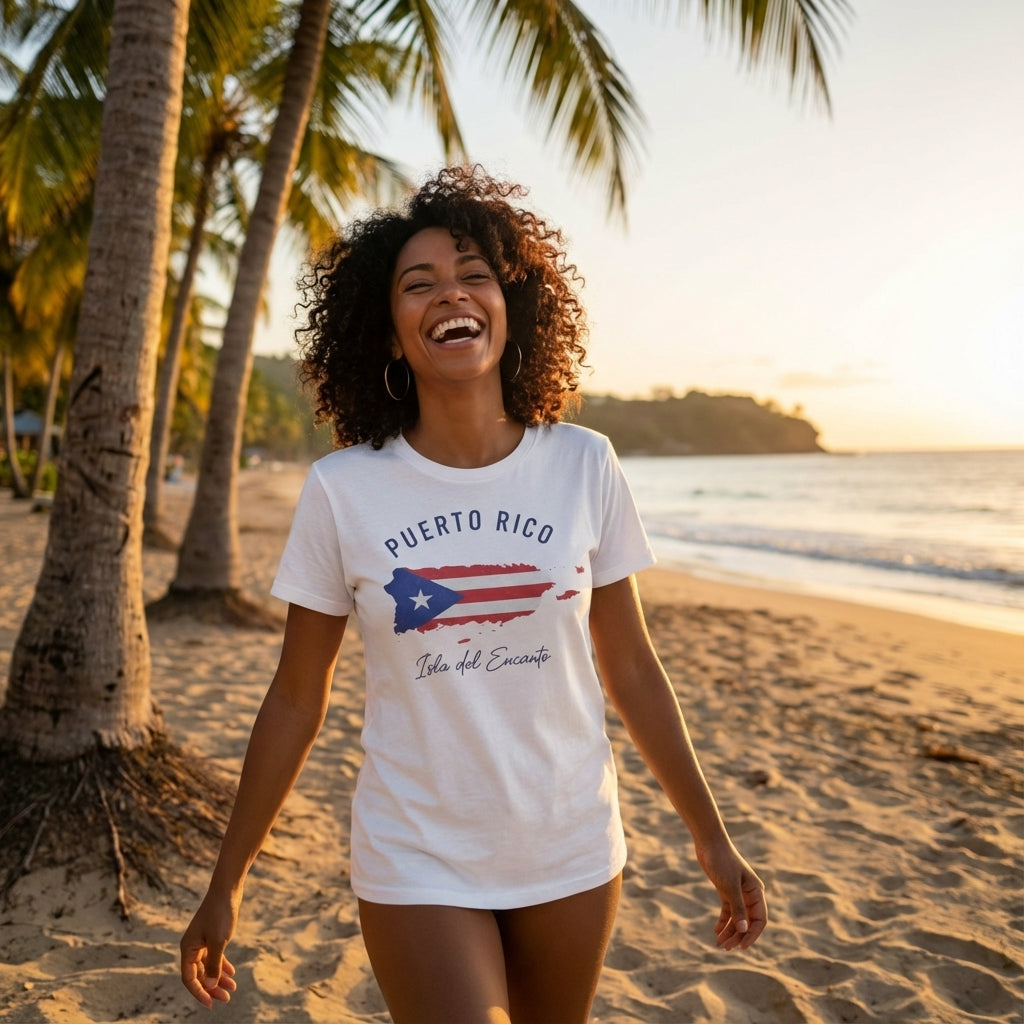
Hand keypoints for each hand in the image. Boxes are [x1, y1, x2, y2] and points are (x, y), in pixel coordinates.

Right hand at [180, 892, 239, 1006]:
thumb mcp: (218, 942)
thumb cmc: (221, 914)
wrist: (227, 890)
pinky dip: (222, 966)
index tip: (211, 1003)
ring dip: (218, 978)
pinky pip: (214, 957)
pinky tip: (232, 974)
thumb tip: (210, 987)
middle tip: (226, 999)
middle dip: (211, 988)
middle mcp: (191, 947)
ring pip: (208, 967)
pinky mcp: (211, 936)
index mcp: (188, 948)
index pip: (189, 978)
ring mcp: (201, 941)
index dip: (199, 993)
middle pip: (199, 975)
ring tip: (232, 989)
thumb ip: (213, 965)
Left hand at [694, 837, 766, 950]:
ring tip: (719, 944)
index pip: (760, 919)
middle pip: (747, 921)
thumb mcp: (729, 886)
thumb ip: (737, 908)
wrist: (709, 842)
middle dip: (738, 935)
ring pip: (736, 918)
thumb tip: (743, 930)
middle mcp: (749, 894)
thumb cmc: (722, 861)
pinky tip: (716, 930)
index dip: (753, 934)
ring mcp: (737, 893)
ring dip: (729, 931)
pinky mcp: (725, 890)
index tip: (742, 946)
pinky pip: (728, 910)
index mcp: (756, 892)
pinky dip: (723, 921)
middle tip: (725, 948)